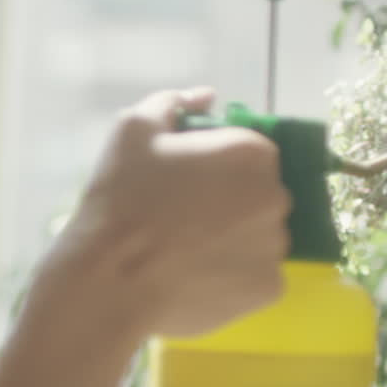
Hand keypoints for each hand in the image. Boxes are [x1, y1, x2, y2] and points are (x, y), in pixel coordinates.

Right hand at [35, 87, 289, 340]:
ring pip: (260, 238)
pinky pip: (256, 276)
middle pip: (260, 195)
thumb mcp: (132, 129)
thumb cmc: (122, 198)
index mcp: (252, 153)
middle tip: (183, 219)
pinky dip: (234, 276)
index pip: (249, 153)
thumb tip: (206, 96)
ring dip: (234, 240)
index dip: (217, 166)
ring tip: (186, 253)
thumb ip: (174, 102)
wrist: (110, 280)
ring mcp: (276, 247)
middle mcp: (276, 197)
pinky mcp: (268, 290)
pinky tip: (196, 277)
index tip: (185, 183)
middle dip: (231, 202)